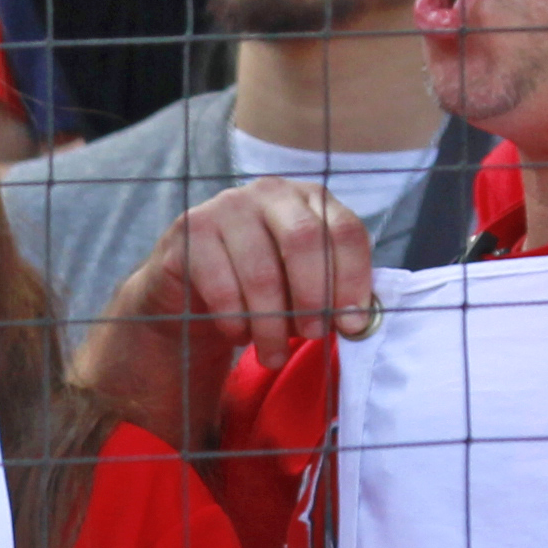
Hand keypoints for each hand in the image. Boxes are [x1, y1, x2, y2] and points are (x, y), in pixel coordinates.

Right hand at [68, 178, 382, 440]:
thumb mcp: (303, 283)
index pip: (345, 231)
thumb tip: (358, 322)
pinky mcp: (190, 232)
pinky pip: (221, 286)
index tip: (353, 324)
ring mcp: (227, 206)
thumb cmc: (263, 285)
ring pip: (262, 272)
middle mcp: (270, 192)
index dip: (353, 280)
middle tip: (312, 335)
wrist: (191, 286)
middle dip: (313, 297)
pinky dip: (235, 321)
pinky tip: (237, 334)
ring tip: (273, 354)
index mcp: (310, 199)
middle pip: (304, 240)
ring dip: (271, 325)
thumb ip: (333, 293)